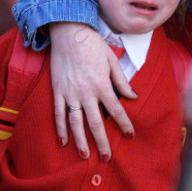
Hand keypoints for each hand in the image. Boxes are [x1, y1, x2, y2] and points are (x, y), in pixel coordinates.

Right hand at [50, 22, 136, 160]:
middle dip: (102, 142)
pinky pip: (58, 113)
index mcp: (102, 85)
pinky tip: (64, 141)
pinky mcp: (57, 91)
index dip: (124, 124)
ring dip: (80, 141)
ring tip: (85, 155)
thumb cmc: (93, 45)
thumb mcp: (112, 60)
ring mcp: (70, 93)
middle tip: (106, 157)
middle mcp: (86, 92)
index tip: (130, 135)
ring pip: (75, 123)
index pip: (116, 110)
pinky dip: (60, 128)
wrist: (68, 33)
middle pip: (95, 123)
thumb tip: (133, 97)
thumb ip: (122, 81)